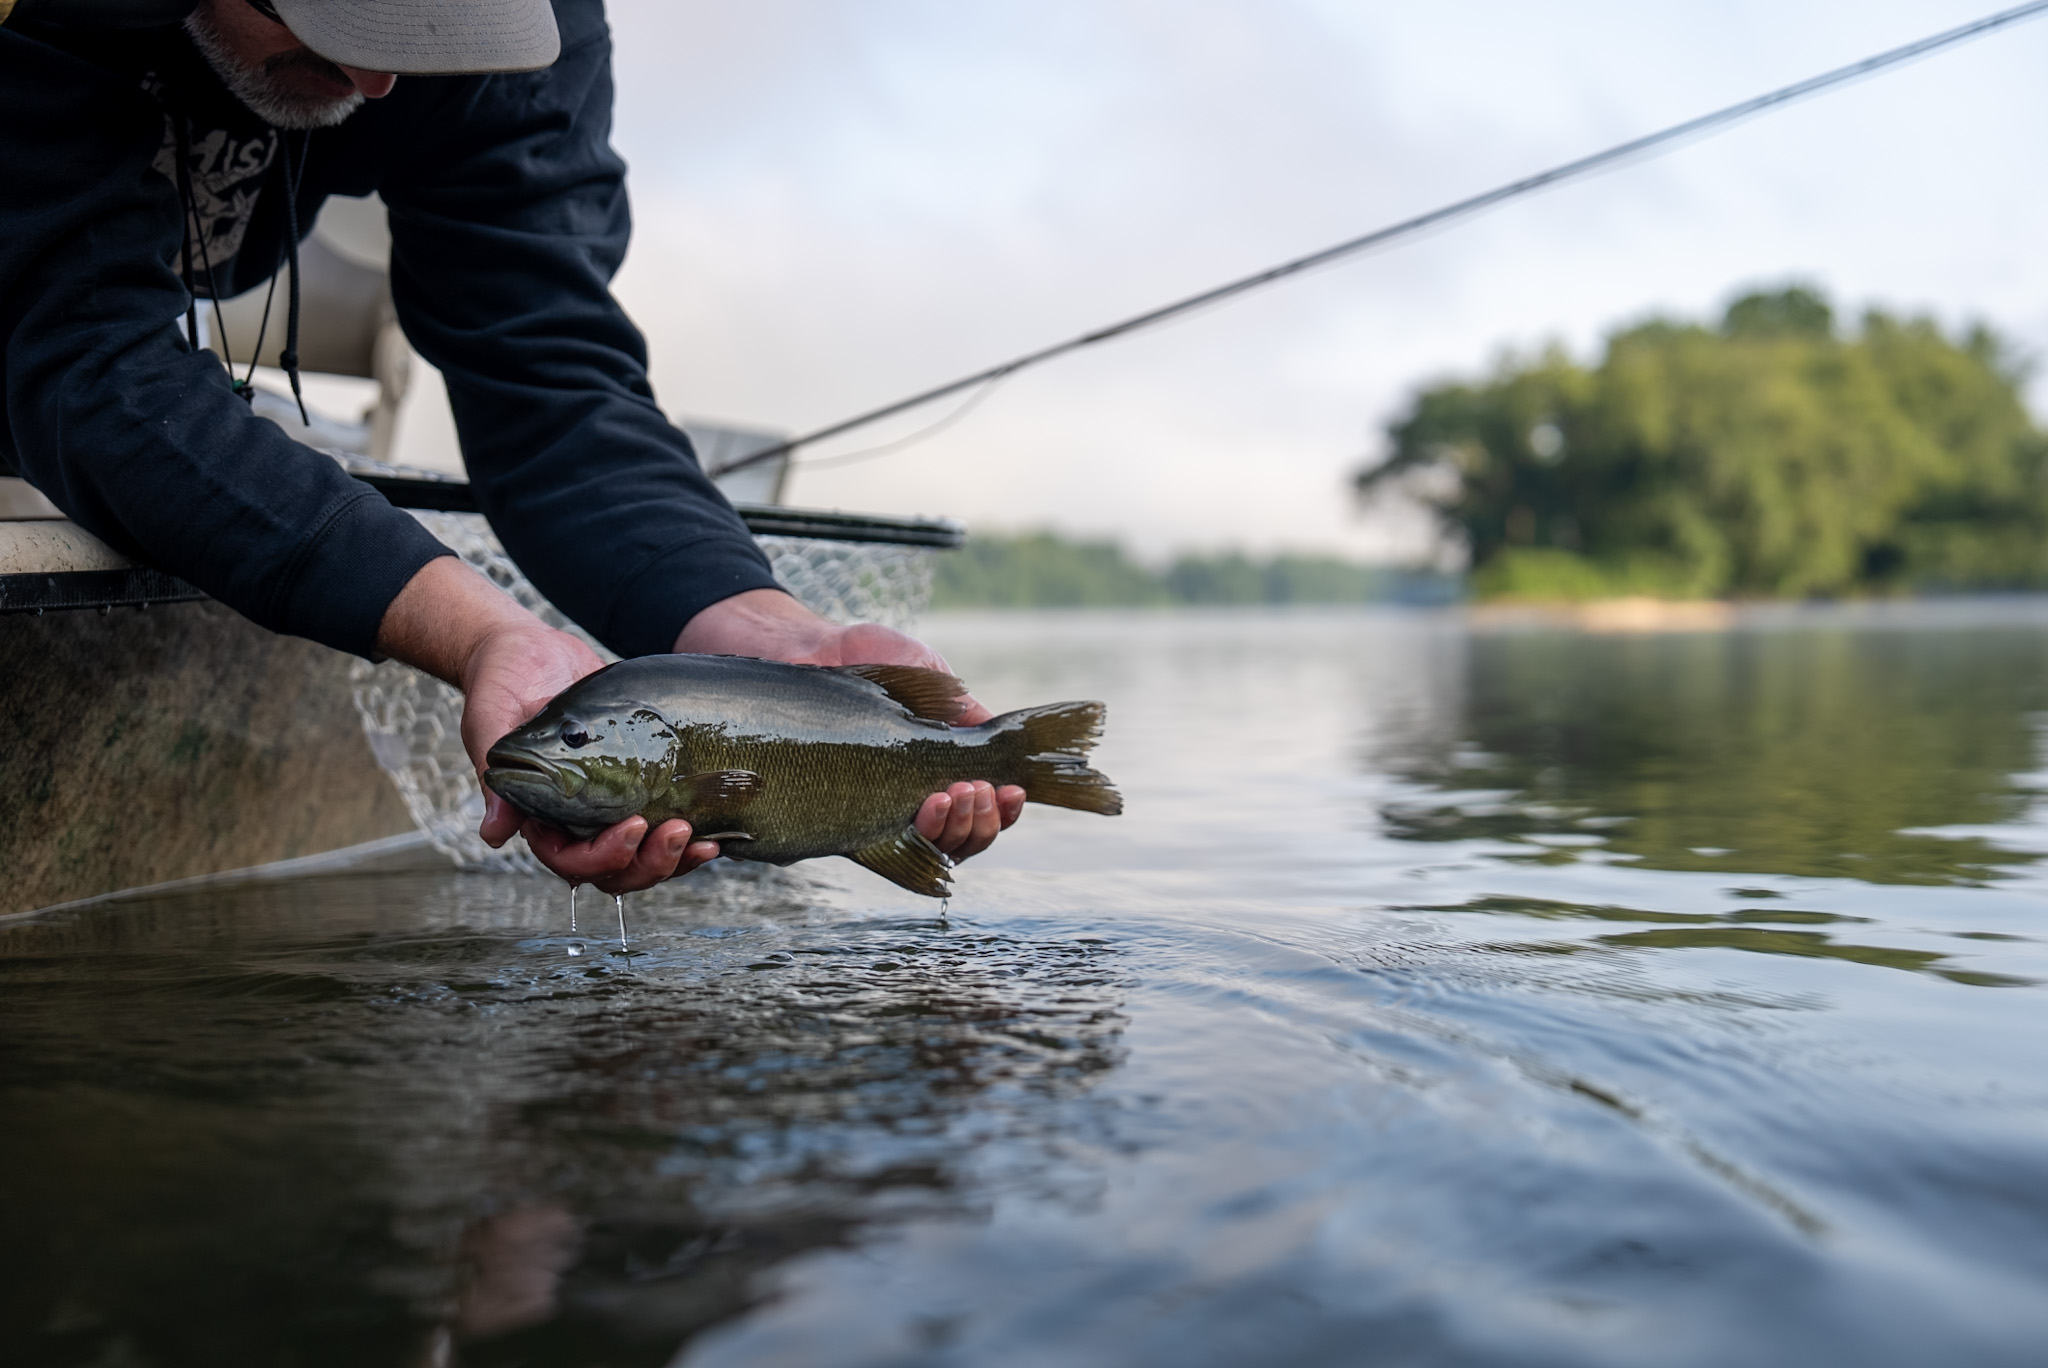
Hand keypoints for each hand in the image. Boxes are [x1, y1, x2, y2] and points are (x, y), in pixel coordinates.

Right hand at [376, 558, 722, 892]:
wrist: (532, 653)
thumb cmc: (502, 683)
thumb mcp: (490, 718)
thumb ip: (493, 773)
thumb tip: (494, 834)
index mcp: (539, 815)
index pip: (569, 860)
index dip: (602, 857)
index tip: (633, 825)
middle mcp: (576, 821)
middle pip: (615, 872)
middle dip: (648, 863)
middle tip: (678, 832)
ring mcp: (609, 807)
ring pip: (644, 858)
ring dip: (674, 858)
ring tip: (704, 842)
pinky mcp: (639, 788)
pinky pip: (664, 826)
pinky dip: (691, 834)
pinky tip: (716, 830)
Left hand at [679, 589, 1025, 860]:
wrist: (812, 653)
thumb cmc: (871, 663)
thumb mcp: (930, 677)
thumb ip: (964, 710)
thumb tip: (997, 739)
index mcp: (940, 774)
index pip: (983, 813)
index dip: (1003, 812)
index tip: (1010, 789)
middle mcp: (914, 803)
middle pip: (964, 843)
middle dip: (979, 823)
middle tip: (973, 789)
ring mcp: (881, 816)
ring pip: (934, 852)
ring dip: (954, 830)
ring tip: (950, 795)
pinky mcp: (844, 823)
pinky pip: (887, 853)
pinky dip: (917, 838)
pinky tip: (925, 805)